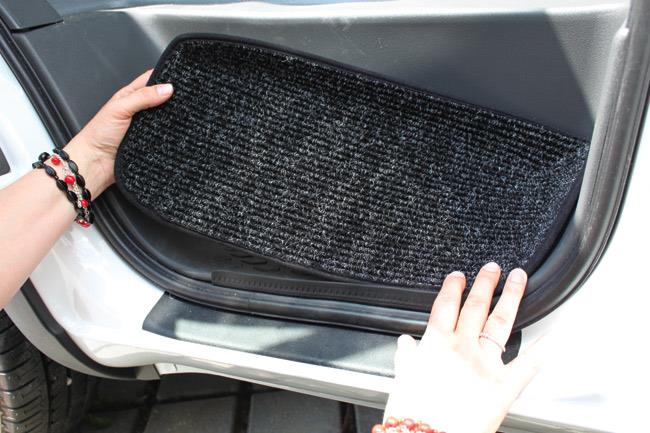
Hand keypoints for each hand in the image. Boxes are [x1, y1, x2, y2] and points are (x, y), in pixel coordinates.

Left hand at [64, 70, 172, 196]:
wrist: (96, 162)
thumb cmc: (99, 134)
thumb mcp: (120, 108)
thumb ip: (142, 97)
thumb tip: (166, 88)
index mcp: (130, 96)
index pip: (151, 80)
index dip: (164, 77)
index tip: (179, 79)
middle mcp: (139, 110)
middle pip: (161, 98)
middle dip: (173, 97)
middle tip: (184, 97)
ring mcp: (146, 126)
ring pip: (165, 117)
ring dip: (172, 117)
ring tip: (182, 114)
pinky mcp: (151, 141)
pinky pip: (165, 135)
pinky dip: (170, 133)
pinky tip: (175, 131)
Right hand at [383, 263, 543, 432]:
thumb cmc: (414, 412)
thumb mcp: (403, 379)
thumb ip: (407, 358)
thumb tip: (406, 344)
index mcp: (435, 344)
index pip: (445, 305)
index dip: (452, 288)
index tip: (458, 276)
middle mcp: (461, 347)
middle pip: (475, 305)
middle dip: (484, 283)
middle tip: (492, 268)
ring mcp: (485, 363)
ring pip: (500, 321)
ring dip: (510, 296)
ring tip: (518, 279)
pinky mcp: (504, 385)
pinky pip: (527, 364)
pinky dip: (542, 349)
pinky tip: (553, 336)